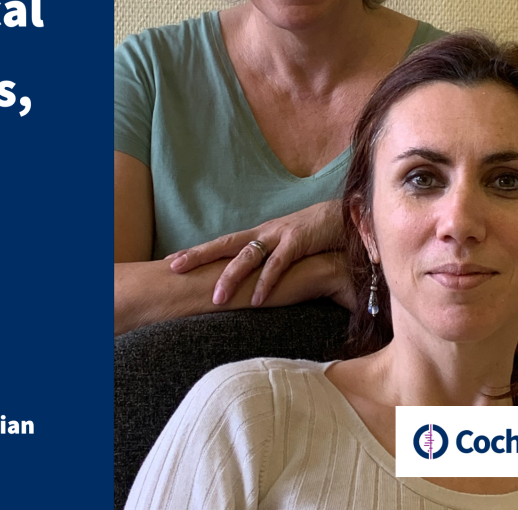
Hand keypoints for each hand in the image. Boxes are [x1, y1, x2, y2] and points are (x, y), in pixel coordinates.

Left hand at [167, 200, 342, 306]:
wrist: (345, 216)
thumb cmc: (314, 237)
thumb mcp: (286, 250)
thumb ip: (269, 264)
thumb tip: (250, 285)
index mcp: (257, 236)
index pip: (221, 243)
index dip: (197, 252)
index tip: (171, 260)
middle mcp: (263, 233)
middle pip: (223, 244)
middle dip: (198, 255)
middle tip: (174, 268)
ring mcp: (279, 236)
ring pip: (248, 256)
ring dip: (231, 277)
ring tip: (216, 298)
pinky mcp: (298, 241)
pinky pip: (279, 264)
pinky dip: (267, 282)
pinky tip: (257, 300)